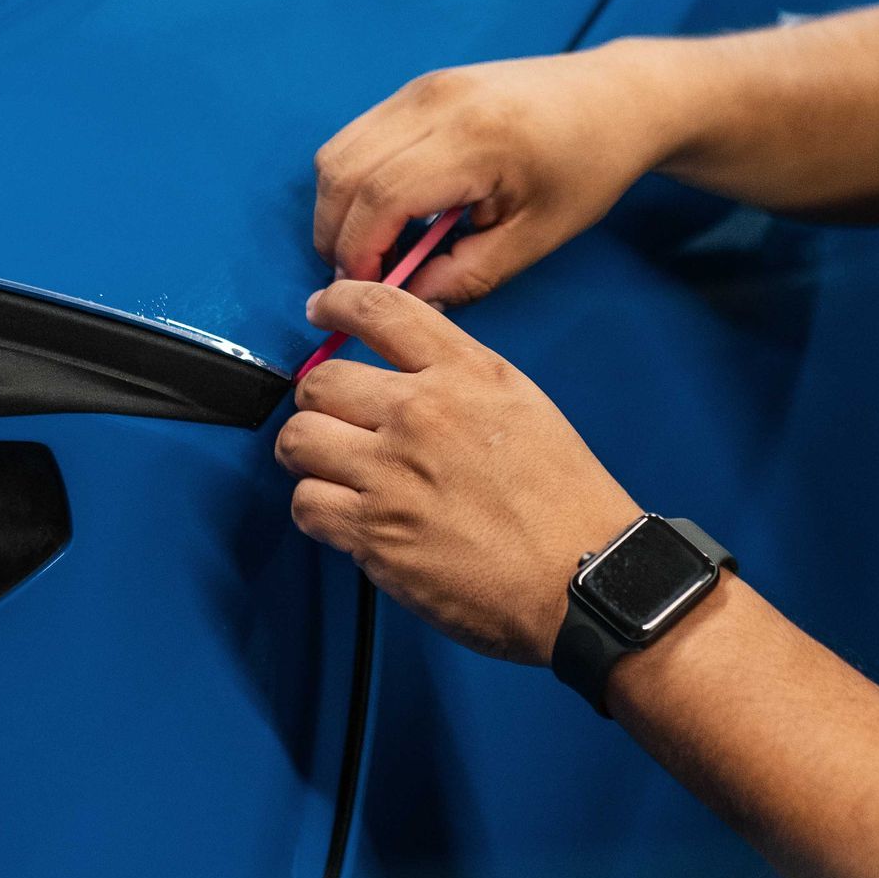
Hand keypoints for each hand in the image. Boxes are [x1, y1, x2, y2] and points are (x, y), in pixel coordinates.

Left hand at [277, 281, 639, 663]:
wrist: (580, 576)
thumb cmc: (564, 500)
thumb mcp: (522, 404)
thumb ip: (459, 379)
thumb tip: (404, 374)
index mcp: (466, 373)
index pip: (380, 309)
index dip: (337, 302)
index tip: (322, 310)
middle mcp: (421, 413)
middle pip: (321, 381)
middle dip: (320, 401)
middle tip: (335, 421)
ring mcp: (391, 473)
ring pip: (298, 440)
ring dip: (308, 455)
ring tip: (332, 469)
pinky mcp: (373, 532)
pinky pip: (305, 503)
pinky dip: (317, 509)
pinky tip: (346, 515)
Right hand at [312, 43, 675, 303]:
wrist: (617, 97)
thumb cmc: (589, 166)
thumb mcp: (538, 235)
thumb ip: (469, 274)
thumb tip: (409, 299)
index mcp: (474, 139)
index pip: (381, 196)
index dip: (360, 252)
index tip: (366, 291)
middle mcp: (436, 102)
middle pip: (342, 170)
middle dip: (337, 234)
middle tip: (363, 278)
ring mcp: (422, 88)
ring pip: (339, 151)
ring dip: (341, 207)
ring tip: (376, 250)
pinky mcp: (419, 87)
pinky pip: (359, 135)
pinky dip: (357, 181)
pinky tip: (392, 214)